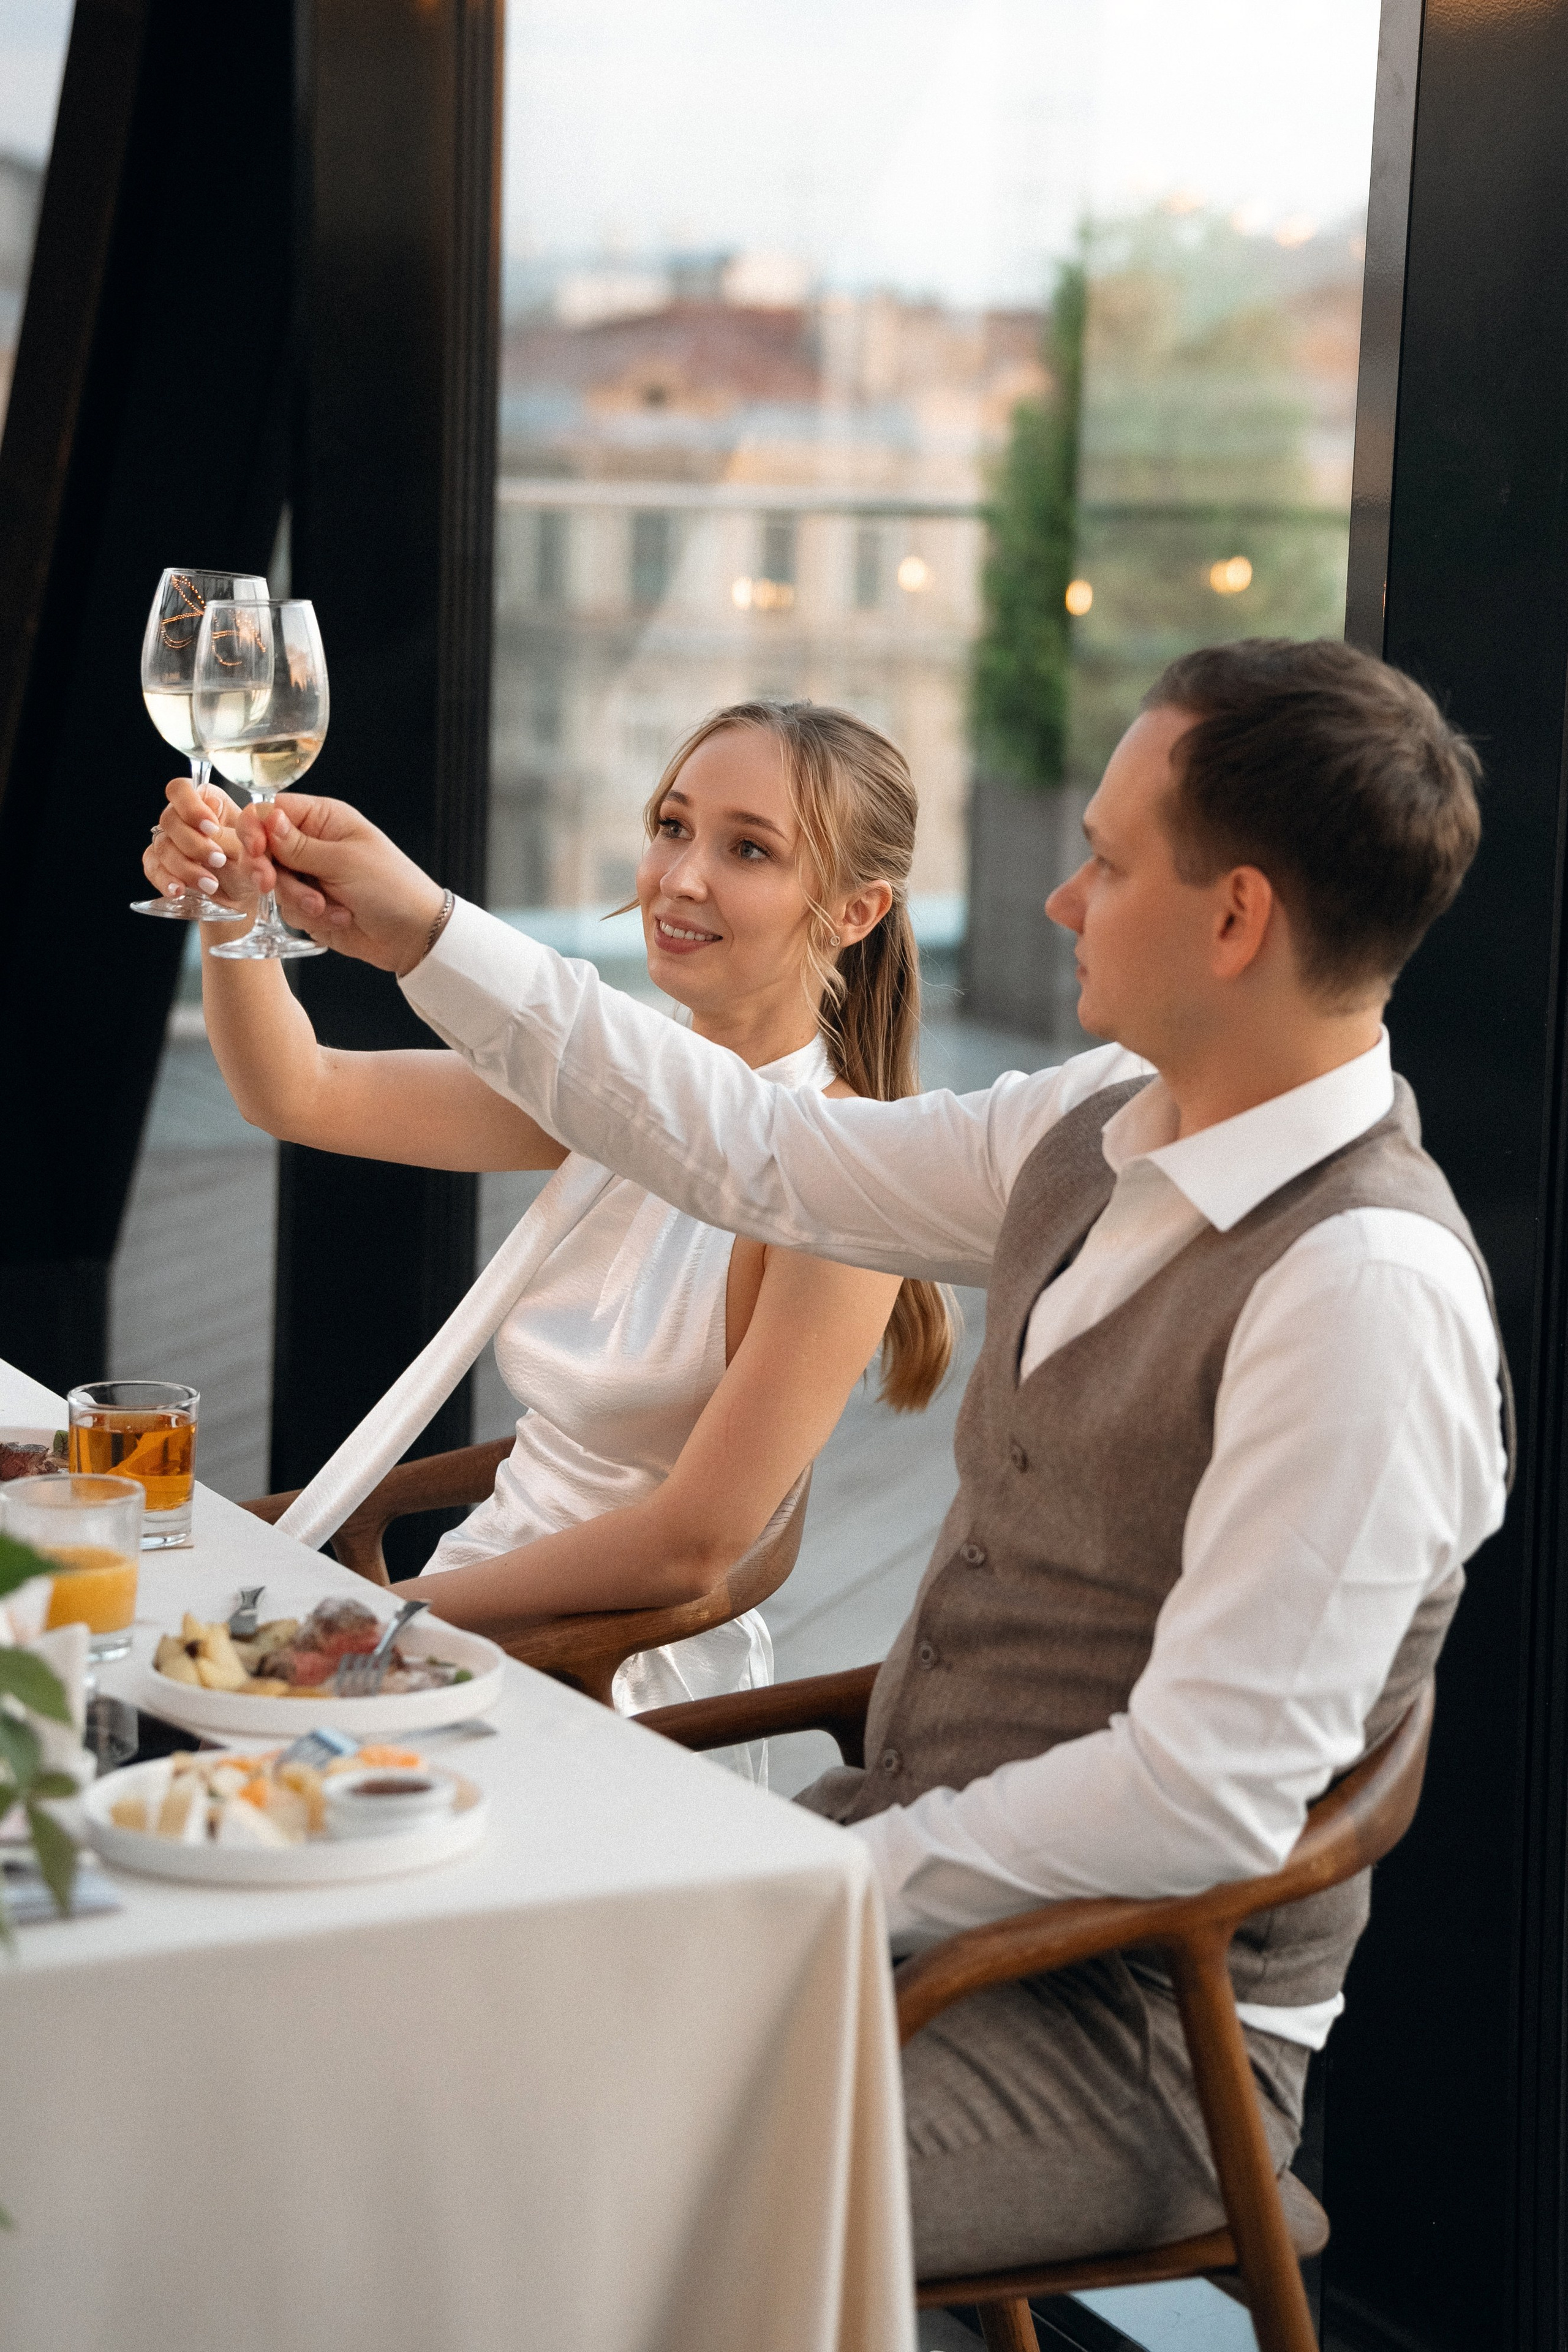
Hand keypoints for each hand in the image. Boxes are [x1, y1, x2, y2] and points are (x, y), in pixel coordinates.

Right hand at [143, 776, 260, 915]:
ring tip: (211, 884)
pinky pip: (152, 867)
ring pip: (162, 846)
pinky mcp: (162, 865)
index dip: (191, 807)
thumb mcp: (255, 846)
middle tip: (218, 860)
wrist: (247, 895)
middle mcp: (184, 817)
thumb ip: (240, 827)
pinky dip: (165, 879)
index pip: (181, 789)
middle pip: (169, 819)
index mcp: (207, 800)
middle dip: (193, 843)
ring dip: (185, 867)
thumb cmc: (253, 862)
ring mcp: (170, 841)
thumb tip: (215, 805)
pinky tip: (178, 890)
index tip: (211, 828)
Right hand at [237, 795, 446, 974]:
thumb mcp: (343, 861)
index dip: (255, 829)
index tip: (256, 851)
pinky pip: (288, 909)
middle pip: (263, 849)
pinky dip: (310, 917)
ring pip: (274, 883)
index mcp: (323, 819)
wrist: (413, 935)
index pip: (271, 811)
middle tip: (270, 884)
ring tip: (328, 907)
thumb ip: (298, 845)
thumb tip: (266, 818)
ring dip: (298, 899)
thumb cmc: (391, 887)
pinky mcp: (310, 904)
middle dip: (268, 870)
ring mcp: (310, 875)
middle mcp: (312, 843)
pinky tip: (339, 918)